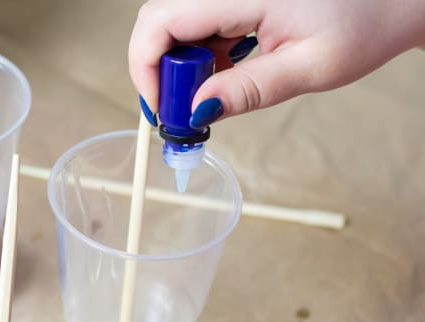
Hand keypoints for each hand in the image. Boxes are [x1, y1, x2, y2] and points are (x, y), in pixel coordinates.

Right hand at [129, 0, 424, 124]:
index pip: (160, 22)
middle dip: (159, 69)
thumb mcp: (311, 67)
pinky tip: (224, 72)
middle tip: (183, 108)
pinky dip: (200, 54)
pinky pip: (196, 20)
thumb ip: (250, 90)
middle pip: (158, 20)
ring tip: (211, 92)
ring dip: (181, 64)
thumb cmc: (365, 21)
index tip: (161, 107)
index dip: (145, 68)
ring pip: (173, 22)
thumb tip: (197, 111)